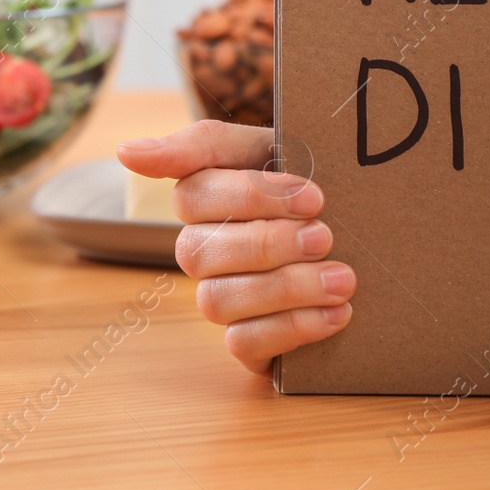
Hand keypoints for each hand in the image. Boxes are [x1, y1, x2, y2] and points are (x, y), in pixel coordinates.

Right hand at [117, 121, 354, 374]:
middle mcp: (200, 251)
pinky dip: (292, 329)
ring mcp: (219, 297)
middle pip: (201, 253)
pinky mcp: (246, 340)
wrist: (364, 227)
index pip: (195, 196)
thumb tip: (124, 151)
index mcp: (201, 199)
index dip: (252, 197)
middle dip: (269, 245)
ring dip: (286, 290)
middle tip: (325, 237)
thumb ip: (200, 145)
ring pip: (218, 301)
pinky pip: (243, 344)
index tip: (311, 196)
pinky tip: (337, 313)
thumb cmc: (307, 183)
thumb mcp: (267, 146)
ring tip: (342, 279)